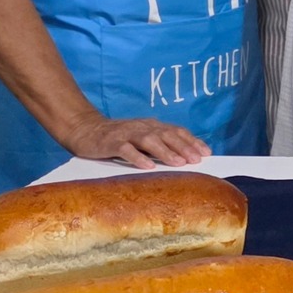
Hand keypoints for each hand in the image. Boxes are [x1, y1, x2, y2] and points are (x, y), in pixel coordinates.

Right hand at [60, 113, 210, 170]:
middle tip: (197, 160)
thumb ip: (158, 145)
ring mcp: (126, 133)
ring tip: (179, 163)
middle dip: (184, 147)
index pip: (176, 131)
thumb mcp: (141, 138)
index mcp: (152, 126)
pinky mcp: (111, 142)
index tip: (207, 153)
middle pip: (167, 135)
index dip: (192, 141)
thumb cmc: (118, 138)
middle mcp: (142, 127)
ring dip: (166, 151)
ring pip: (149, 140)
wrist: (84, 129)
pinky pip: (126, 149)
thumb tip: (184, 158)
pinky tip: (148, 166)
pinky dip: (138, 157)